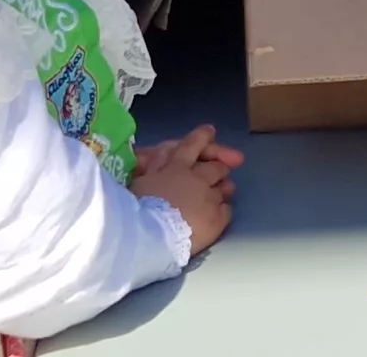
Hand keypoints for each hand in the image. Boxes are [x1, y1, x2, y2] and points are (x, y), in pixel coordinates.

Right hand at [129, 124, 241, 255]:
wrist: (150, 237)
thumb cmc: (138, 206)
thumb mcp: (141, 179)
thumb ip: (156, 164)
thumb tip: (166, 153)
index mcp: (177, 167)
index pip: (192, 144)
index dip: (202, 136)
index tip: (210, 130)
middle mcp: (198, 179)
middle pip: (216, 168)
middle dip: (219, 166)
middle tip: (220, 170)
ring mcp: (210, 199)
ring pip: (224, 188)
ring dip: (223, 187)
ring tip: (223, 190)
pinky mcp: (217, 219)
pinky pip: (227, 209)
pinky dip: (223, 208)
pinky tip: (219, 212)